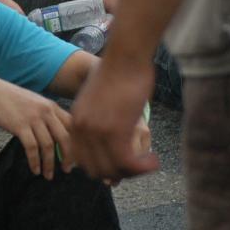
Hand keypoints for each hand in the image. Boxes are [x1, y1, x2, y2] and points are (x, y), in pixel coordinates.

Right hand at [0, 77, 73, 179]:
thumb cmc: (13, 99)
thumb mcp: (36, 103)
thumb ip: (48, 115)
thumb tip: (58, 137)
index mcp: (52, 106)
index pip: (73, 127)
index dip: (77, 144)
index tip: (76, 157)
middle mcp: (46, 111)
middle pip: (65, 138)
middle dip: (68, 157)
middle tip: (67, 170)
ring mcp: (33, 118)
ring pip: (48, 146)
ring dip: (49, 164)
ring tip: (48, 175)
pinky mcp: (19, 126)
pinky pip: (31, 148)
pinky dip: (34, 161)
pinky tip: (35, 169)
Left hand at [70, 51, 157, 182]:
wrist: (124, 56)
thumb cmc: (117, 73)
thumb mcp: (97, 99)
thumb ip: (95, 118)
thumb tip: (105, 136)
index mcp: (75, 121)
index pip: (81, 160)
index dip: (101, 168)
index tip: (120, 166)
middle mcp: (83, 130)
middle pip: (96, 170)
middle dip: (118, 173)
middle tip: (136, 166)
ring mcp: (98, 132)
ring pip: (114, 170)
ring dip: (134, 172)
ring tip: (148, 163)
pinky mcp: (117, 132)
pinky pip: (129, 164)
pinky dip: (143, 167)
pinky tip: (154, 160)